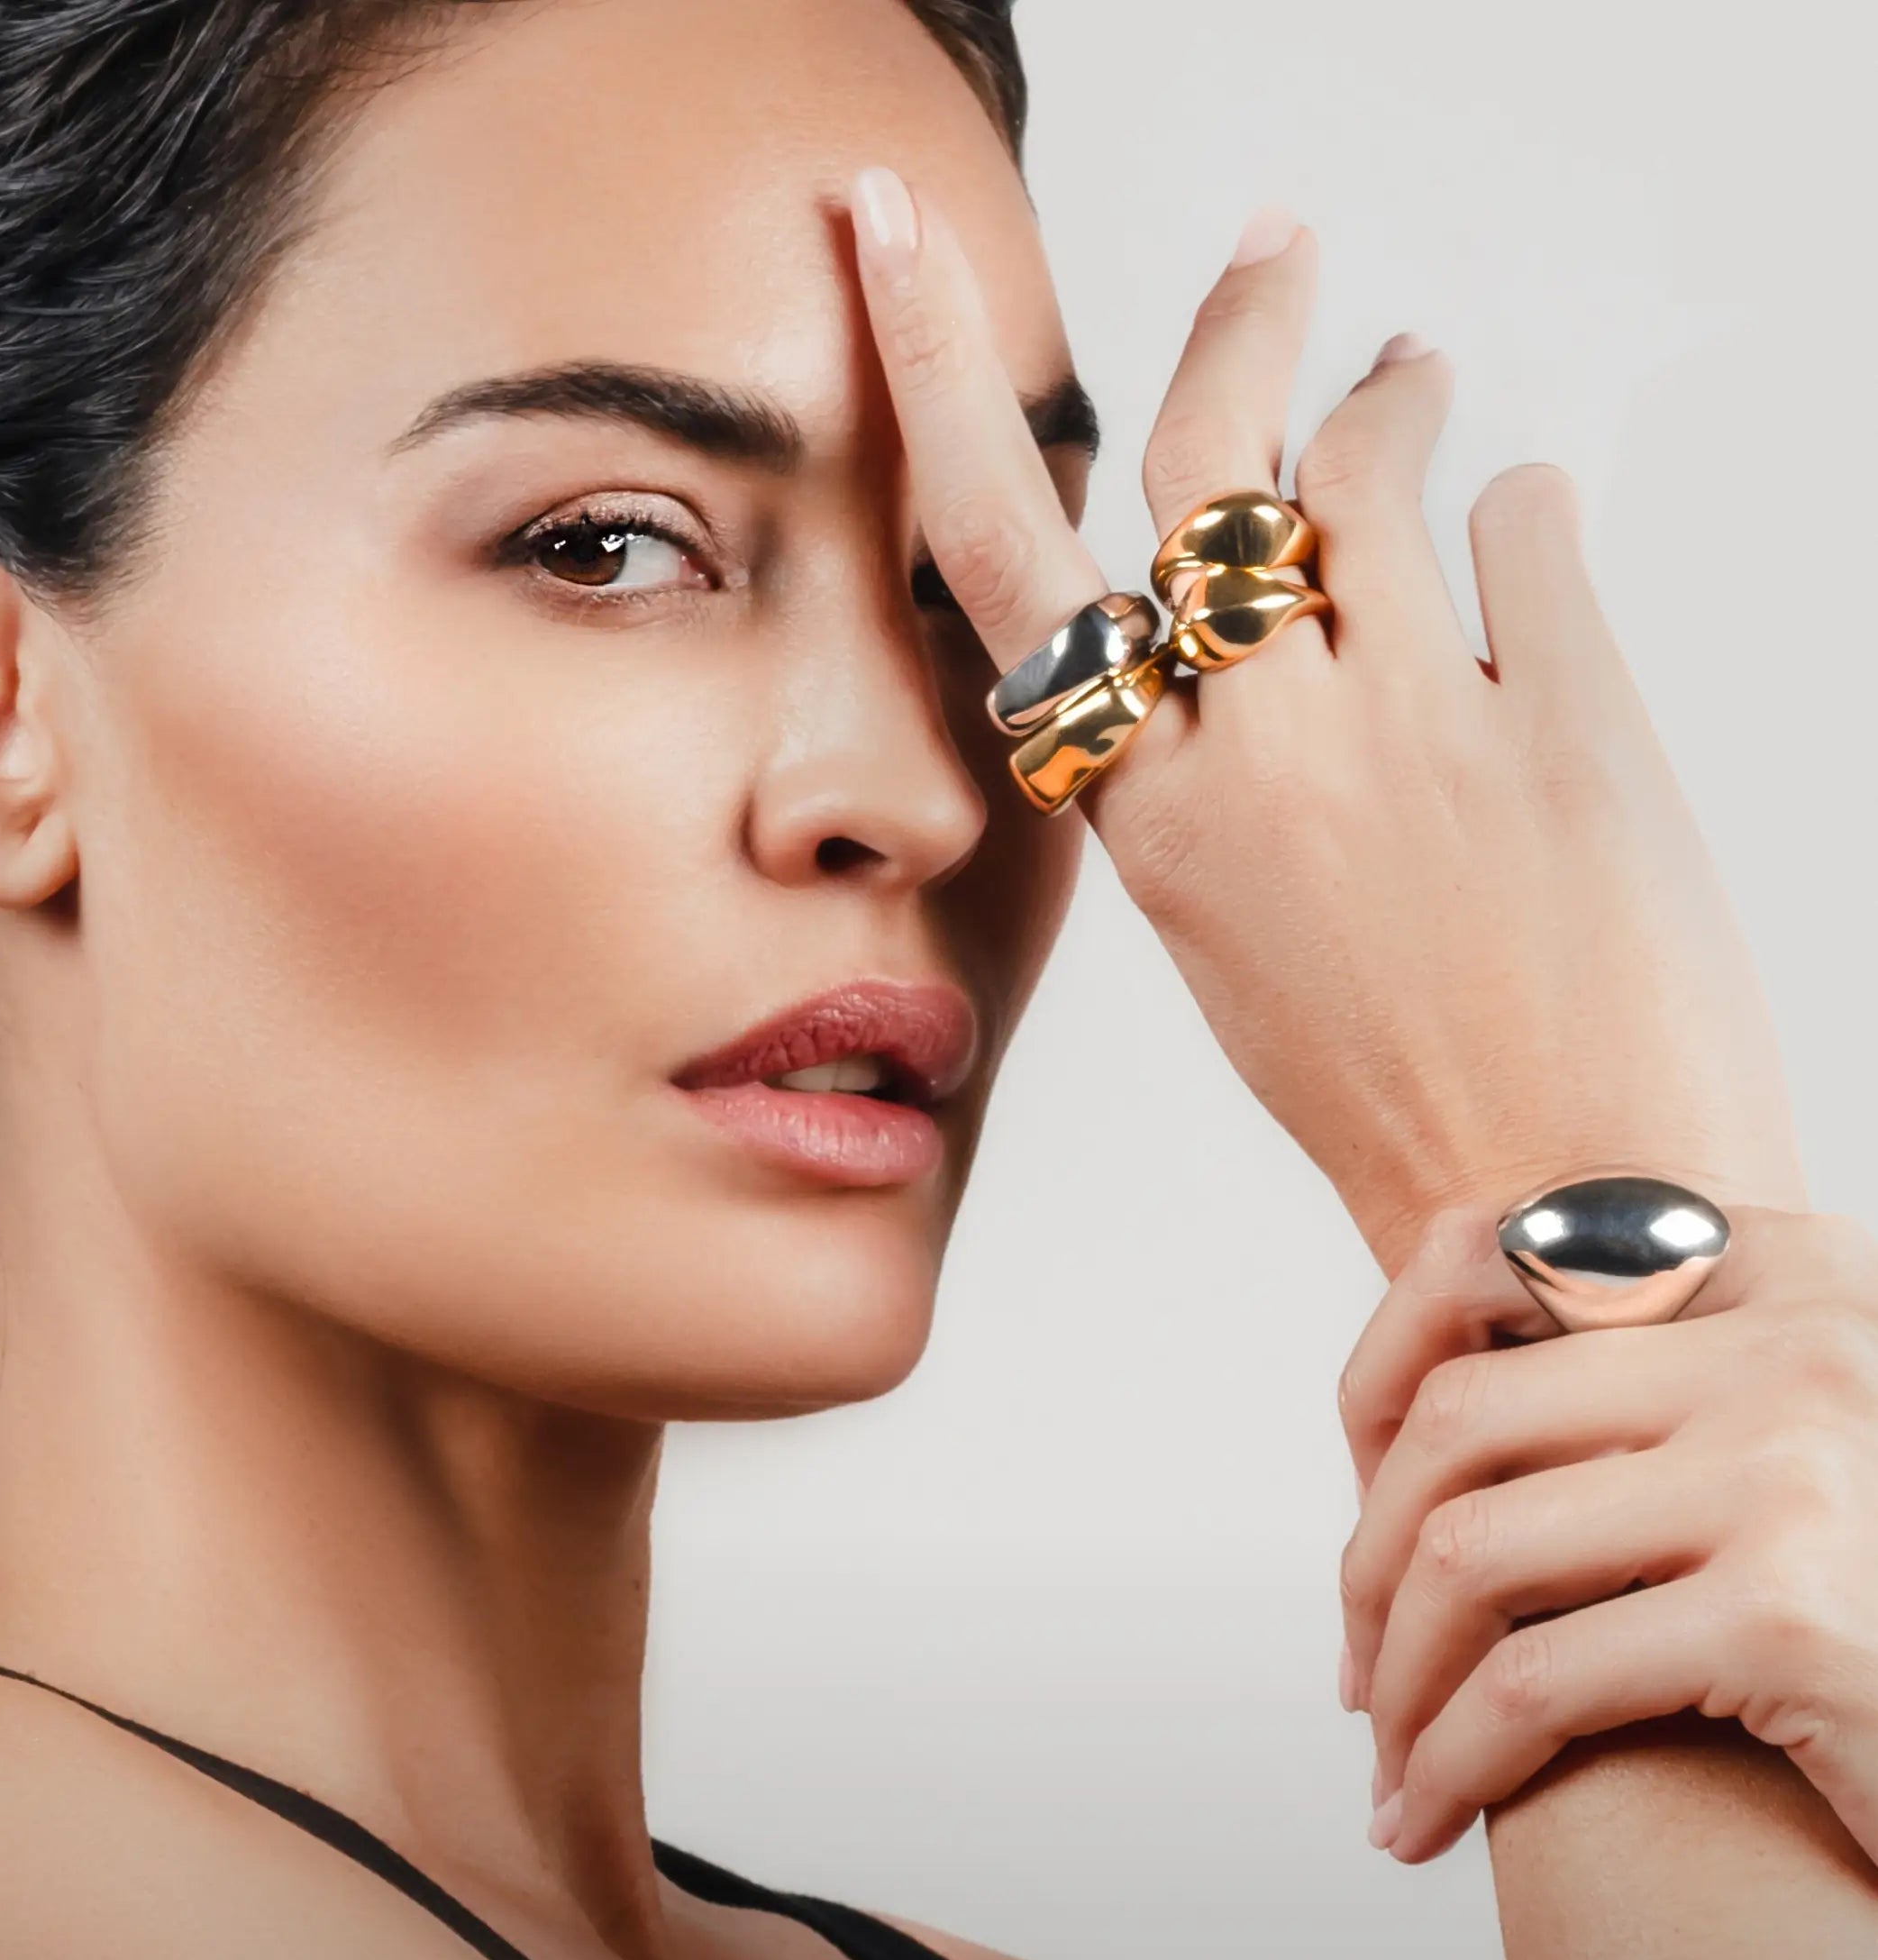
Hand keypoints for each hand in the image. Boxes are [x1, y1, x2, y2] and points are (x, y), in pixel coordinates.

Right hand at [847, 177, 1805, 1271]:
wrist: (1565, 1210)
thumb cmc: (1398, 1101)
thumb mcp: (1243, 943)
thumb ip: (1225, 776)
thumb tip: (1274, 611)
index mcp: (1155, 826)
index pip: (1003, 554)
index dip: (934, 372)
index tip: (896, 240)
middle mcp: (1264, 757)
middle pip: (1207, 458)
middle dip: (1237, 314)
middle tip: (1277, 242)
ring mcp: (1418, 729)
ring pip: (1372, 466)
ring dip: (1394, 395)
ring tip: (1414, 376)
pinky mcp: (1572, 719)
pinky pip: (1529, 531)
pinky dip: (1522, 509)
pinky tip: (1521, 528)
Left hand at [1335, 1201, 1877, 1868]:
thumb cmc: (1868, 1624)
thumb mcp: (1770, 1466)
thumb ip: (1637, 1407)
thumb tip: (1396, 1434)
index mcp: (1791, 1274)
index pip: (1491, 1253)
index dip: (1382, 1384)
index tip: (1375, 1510)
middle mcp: (1803, 1342)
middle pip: (1461, 1417)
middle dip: (1375, 1561)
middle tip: (1365, 1673)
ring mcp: (1798, 1469)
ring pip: (1471, 1554)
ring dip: (1400, 1681)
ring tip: (1394, 1765)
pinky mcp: (1790, 1619)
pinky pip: (1529, 1688)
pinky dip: (1450, 1766)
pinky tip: (1425, 1822)